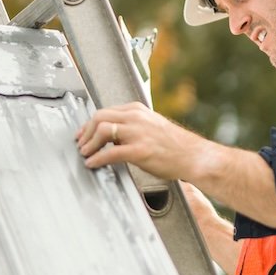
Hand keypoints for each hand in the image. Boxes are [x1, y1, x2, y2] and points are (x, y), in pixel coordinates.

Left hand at [75, 102, 208, 179]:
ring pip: (102, 130)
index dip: (89, 124)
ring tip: (86, 154)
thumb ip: (132, 127)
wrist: (194, 156)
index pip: (105, 111)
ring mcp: (138, 133)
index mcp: (137, 110)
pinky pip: (110, 152)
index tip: (83, 134)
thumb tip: (113, 136)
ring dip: (89, 144)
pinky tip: (93, 164)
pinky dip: (97, 158)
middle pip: (99, 117)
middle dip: (85, 132)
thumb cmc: (175, 146)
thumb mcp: (151, 126)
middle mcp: (136, 117)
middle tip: (81, 145)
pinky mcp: (139, 150)